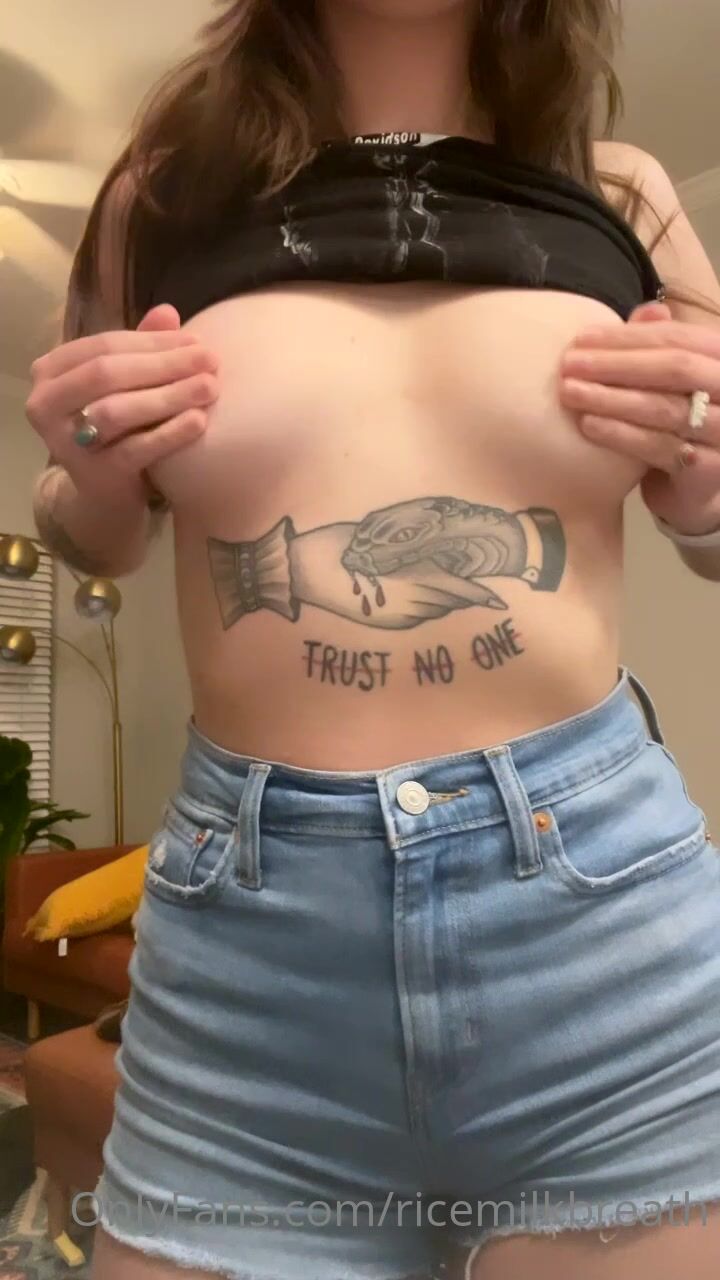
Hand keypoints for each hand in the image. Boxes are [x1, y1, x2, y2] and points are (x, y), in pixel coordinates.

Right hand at [25, 304, 218, 510]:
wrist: (106, 494)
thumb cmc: (117, 429)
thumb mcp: (126, 385)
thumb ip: (142, 348)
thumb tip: (168, 313)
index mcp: (51, 371)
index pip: (105, 345)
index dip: (153, 341)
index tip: (197, 341)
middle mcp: (46, 403)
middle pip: (108, 373)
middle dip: (163, 364)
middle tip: (211, 361)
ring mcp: (64, 441)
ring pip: (117, 410)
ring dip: (168, 396)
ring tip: (210, 388)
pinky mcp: (91, 474)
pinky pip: (134, 449)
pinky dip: (168, 434)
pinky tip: (199, 421)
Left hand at [558, 302, 719, 534]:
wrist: (697, 489)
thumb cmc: (681, 424)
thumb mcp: (673, 381)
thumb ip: (660, 345)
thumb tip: (648, 310)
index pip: (678, 338)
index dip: (628, 337)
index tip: (581, 339)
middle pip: (675, 369)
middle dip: (617, 364)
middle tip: (570, 365)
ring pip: (665, 408)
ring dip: (612, 398)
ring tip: (571, 393)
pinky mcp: (709, 469)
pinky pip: (659, 446)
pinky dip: (621, 434)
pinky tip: (588, 425)